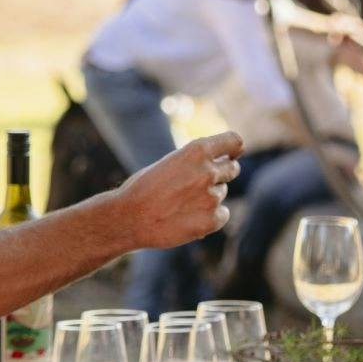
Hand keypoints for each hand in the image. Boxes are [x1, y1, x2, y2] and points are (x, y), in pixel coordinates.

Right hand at [116, 132, 244, 247]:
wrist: (128, 218)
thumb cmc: (144, 188)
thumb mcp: (170, 162)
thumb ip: (196, 161)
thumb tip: (222, 162)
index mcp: (197, 150)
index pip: (234, 141)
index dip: (233, 149)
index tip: (231, 154)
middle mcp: (208, 171)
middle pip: (232, 168)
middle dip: (221, 174)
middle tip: (200, 183)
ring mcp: (212, 197)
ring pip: (221, 193)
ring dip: (208, 197)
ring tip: (181, 204)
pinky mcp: (212, 220)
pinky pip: (222, 215)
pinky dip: (210, 217)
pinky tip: (188, 218)